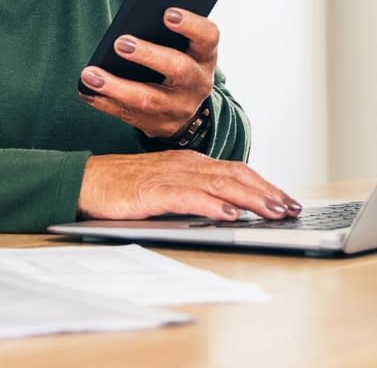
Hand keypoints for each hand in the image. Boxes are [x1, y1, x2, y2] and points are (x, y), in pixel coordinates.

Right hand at [77, 150, 302, 219]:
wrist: (85, 182)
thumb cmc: (123, 187)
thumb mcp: (166, 186)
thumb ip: (195, 193)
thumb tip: (230, 210)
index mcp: (190, 162)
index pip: (237, 170)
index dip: (265, 185)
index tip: (287, 201)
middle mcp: (185, 164)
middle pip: (236, 175)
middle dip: (267, 193)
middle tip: (291, 209)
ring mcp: (169, 176)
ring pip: (220, 184)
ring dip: (251, 199)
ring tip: (273, 212)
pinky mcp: (152, 191)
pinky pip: (189, 197)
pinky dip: (213, 204)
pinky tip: (230, 214)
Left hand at [78, 7, 217, 137]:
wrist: (186, 109)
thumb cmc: (177, 63)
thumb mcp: (184, 48)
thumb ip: (167, 35)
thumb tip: (133, 18)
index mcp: (205, 56)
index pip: (208, 36)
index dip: (191, 24)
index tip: (167, 13)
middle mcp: (198, 83)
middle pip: (179, 68)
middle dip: (148, 55)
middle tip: (120, 43)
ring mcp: (180, 108)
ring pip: (148, 99)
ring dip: (116, 86)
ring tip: (90, 74)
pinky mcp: (160, 126)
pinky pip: (129, 115)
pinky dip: (105, 103)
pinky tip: (87, 90)